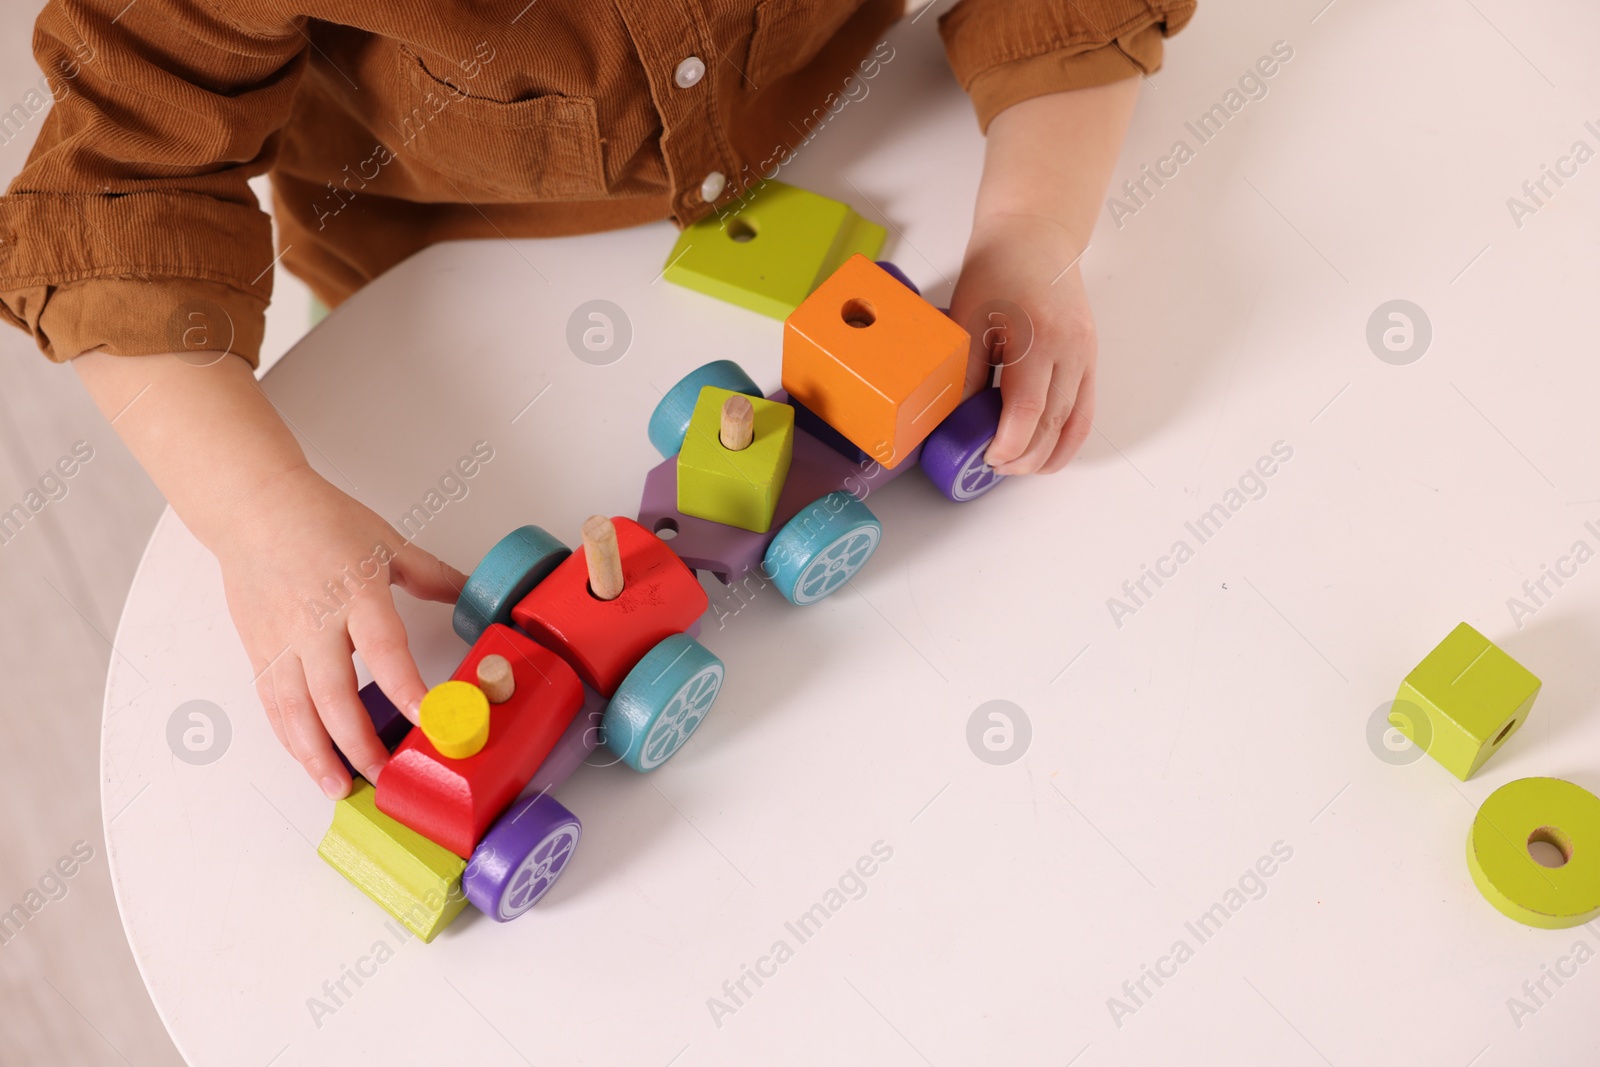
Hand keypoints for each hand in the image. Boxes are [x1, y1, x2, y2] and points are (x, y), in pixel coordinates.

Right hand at [216, 465, 464, 797]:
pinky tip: (309, 760)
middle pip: (334, 694)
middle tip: (385, 776)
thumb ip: (432, 576)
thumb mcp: (386, 541)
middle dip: (359, 743)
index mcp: (355, 591)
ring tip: (339, 787)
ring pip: (294, 710)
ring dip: (317, 754)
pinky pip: (273, 703)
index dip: (405, 688)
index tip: (428, 720)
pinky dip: (290, 737)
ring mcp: (281, 640)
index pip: (384, 648)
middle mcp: (314, 622)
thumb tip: (472, 595)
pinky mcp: (258, 650)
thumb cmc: (319, 520)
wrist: (252, 508)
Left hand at [950, 77, 1140, 474]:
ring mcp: (1084, 356)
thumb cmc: (998, 269)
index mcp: (1036, 338)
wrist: (1035, 236)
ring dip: (1049, 455)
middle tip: (994, 468)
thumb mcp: (967, 317)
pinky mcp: (1089, 358)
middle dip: (1024, 457)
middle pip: (1052, 424)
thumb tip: (957, 416)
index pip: (1026, 411)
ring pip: (1074, 423)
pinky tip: (1050, 453)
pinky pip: (1085, 409)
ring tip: (1020, 468)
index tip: (987, 458)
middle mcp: (1068, 351)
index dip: (1008, 444)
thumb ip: (966, 369)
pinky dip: (1069, 437)